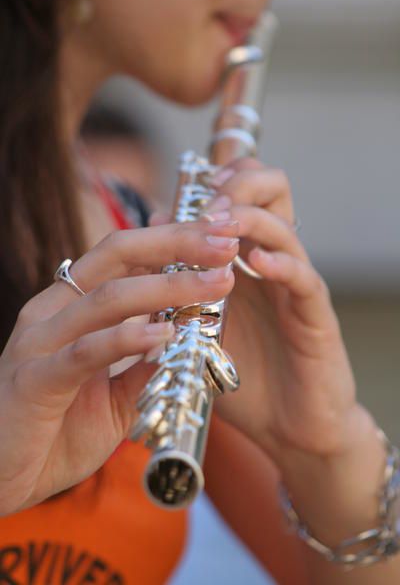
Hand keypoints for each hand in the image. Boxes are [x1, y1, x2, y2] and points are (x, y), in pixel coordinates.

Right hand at [0, 219, 238, 514]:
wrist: (1, 478)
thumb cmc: (56, 430)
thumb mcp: (115, 393)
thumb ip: (146, 364)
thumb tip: (190, 338)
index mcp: (72, 305)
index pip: (125, 255)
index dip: (174, 238)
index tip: (221, 234)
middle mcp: (54, 311)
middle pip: (117, 255)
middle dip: (176, 243)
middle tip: (226, 243)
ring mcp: (40, 341)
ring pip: (107, 298)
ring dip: (168, 287)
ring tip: (216, 285)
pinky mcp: (35, 380)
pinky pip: (85, 352)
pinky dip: (126, 338)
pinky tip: (165, 332)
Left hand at [205, 159, 372, 462]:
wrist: (286, 427)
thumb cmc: (242, 374)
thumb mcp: (200, 324)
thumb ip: (179, 282)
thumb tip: (152, 234)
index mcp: (245, 258)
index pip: (242, 192)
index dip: (217, 181)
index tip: (186, 193)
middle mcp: (273, 262)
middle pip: (272, 189)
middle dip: (238, 183)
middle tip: (208, 205)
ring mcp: (295, 286)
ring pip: (284, 227)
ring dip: (249, 218)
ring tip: (220, 224)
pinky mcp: (315, 316)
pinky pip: (305, 278)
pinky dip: (281, 264)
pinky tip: (255, 263)